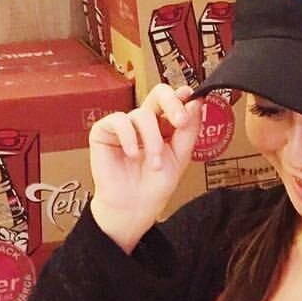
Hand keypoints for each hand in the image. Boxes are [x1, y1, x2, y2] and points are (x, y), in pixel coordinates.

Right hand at [87, 84, 203, 252]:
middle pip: (158, 93)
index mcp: (164, 125)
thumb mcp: (180, 157)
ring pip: (142, 114)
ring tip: (155, 163)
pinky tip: (132, 154)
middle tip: (180, 121)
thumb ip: (188, 131)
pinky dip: (129, 137)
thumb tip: (197, 102)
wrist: (134, 207)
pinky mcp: (104, 131)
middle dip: (172, 104)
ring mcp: (125, 125)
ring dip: (152, 140)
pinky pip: (119, 120)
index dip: (181, 96)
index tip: (191, 96)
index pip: (173, 102)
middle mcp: (145, 122)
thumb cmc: (155, 185)